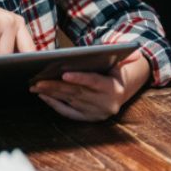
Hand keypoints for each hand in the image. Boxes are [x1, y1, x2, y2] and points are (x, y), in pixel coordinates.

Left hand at [29, 50, 150, 120]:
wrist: (120, 92)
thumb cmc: (115, 72)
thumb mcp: (121, 63)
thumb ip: (125, 57)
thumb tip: (135, 52)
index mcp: (114, 89)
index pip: (95, 82)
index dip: (80, 78)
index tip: (64, 74)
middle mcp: (105, 104)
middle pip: (77, 93)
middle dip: (56, 86)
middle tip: (38, 80)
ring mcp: (95, 113)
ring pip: (70, 101)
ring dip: (51, 94)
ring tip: (36, 85)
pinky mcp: (87, 118)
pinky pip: (68, 112)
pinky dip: (55, 104)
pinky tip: (43, 96)